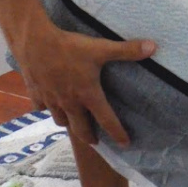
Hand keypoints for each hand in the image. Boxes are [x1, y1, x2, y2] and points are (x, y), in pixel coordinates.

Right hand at [11, 20, 156, 145]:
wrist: (35, 42)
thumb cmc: (69, 47)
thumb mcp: (101, 48)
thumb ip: (127, 50)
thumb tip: (152, 47)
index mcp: (88, 95)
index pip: (107, 120)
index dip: (117, 134)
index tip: (124, 144)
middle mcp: (70, 103)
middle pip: (81, 130)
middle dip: (90, 137)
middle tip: (96, 141)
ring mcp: (51, 100)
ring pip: (61, 121)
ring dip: (70, 124)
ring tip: (75, 121)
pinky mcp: (36, 94)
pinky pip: (42, 108)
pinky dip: (48, 109)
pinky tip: (51, 103)